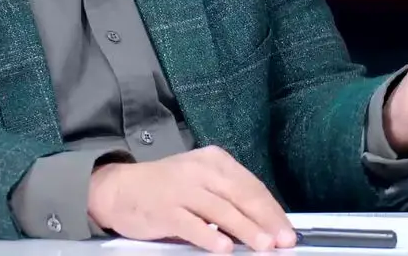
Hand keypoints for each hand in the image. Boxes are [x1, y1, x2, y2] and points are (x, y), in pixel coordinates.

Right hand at [88, 145, 296, 252]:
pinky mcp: (164, 209)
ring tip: (263, 246)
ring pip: (221, 210)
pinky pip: (192, 225)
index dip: (272, 210)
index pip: (251, 185)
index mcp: (214, 160)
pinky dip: (209, 237)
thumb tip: (264, 224)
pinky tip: (224, 249)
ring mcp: (181, 189)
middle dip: (266, 220)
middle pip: (241, 196)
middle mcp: (199, 170)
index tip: (287, 229)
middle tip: (284, 241)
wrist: (119, 189)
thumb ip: (227, 196)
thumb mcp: (199, 181)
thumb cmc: (166, 188)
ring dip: (245, 230)